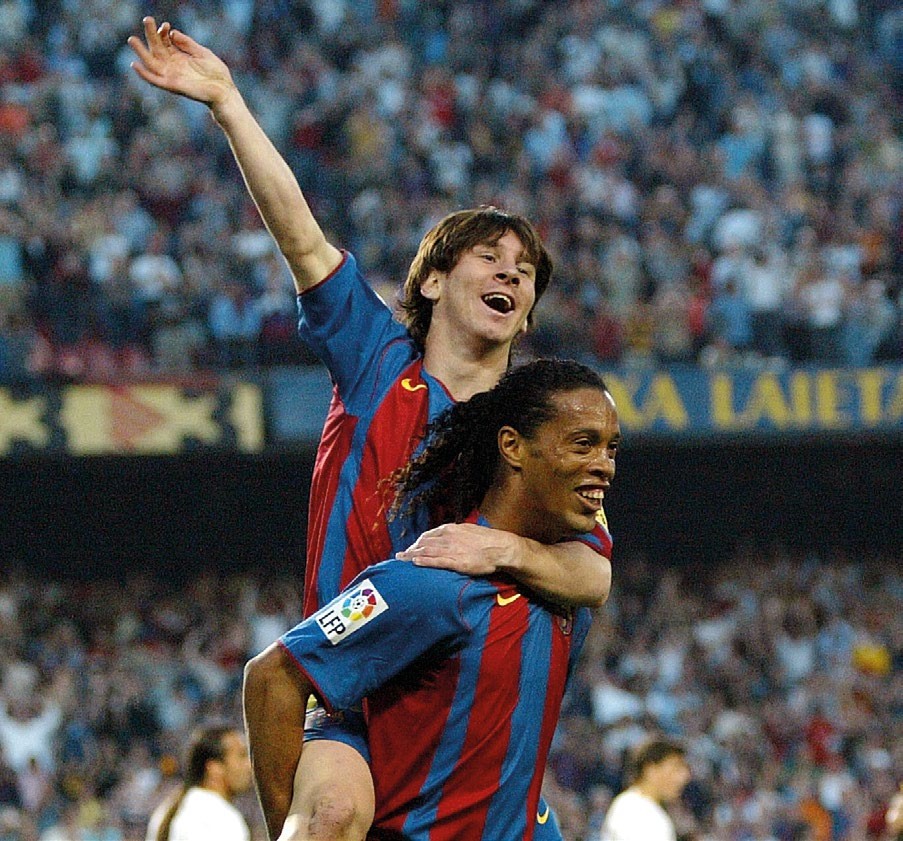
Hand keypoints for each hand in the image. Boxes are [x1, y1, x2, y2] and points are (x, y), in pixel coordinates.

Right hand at [127, 17, 235, 107]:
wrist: (224, 91)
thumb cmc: (217, 74)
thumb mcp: (202, 53)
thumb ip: (187, 43)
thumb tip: (172, 33)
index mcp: (180, 58)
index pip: (164, 42)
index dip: (162, 32)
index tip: (166, 24)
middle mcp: (173, 66)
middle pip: (156, 48)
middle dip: (151, 34)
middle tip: (147, 19)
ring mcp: (171, 76)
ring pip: (151, 62)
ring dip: (141, 52)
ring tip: (132, 39)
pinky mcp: (172, 85)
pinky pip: (154, 80)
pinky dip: (144, 74)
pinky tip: (134, 64)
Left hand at [396, 522, 520, 575]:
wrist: (501, 548)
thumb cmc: (488, 540)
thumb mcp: (469, 530)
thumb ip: (457, 533)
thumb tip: (449, 535)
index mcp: (451, 529)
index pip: (429, 535)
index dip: (418, 542)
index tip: (412, 547)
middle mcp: (448, 537)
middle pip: (424, 543)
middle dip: (411, 549)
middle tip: (401, 556)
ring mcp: (451, 549)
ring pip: (426, 551)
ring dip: (412, 555)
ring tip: (401, 560)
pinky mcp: (456, 561)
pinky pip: (436, 561)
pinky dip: (423, 561)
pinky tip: (415, 563)